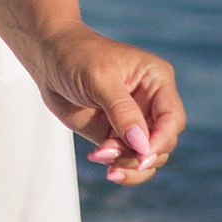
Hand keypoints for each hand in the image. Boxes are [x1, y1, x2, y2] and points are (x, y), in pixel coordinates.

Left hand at [32, 27, 184, 184]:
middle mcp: (151, 102)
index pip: (172, 117)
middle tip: (109, 154)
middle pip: (164, 143)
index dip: (162, 139)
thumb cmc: (77, 56)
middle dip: (141, 155)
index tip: (142, 153)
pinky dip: (117, 165)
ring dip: (128, 165)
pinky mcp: (116, 135)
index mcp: (157, 80)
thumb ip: (122, 112)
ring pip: (148, 157)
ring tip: (99, 156)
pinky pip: (128, 160)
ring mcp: (134, 121)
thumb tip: (142, 145)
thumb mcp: (100, 79)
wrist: (48, 59)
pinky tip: (96, 157)